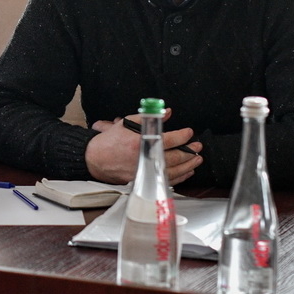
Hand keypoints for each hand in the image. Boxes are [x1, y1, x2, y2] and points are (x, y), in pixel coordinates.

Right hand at [87, 115, 202, 184]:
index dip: (182, 136)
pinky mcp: (144, 181)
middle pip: (175, 156)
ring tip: (197, 159)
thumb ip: (148, 117)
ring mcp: (144, 171)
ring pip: (174, 170)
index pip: (169, 139)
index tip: (188, 132)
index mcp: (141, 142)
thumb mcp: (127, 123)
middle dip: (190, 151)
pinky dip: (179, 176)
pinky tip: (186, 172)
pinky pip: (167, 180)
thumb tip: (167, 112)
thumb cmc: (110, 141)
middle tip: (198, 146)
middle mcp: (144, 158)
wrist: (95, 159)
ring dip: (188, 165)